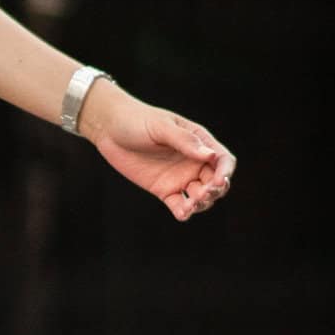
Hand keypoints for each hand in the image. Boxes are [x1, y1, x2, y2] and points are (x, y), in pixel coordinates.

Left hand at [78, 80, 234, 221]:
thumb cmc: (136, 120)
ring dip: (201, 203)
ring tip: (190, 204)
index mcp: (199, 142)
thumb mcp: (160, 126)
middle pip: (216, 182)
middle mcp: (193, 162)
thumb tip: (210, 155)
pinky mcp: (164, 190)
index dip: (225, 172)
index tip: (219, 181)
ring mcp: (180, 177)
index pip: (223, 160)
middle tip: (202, 193)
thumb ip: (184, 141)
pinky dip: (183, 212)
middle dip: (214, 191)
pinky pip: (179, 204)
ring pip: (200, 197)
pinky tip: (182, 213)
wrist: (108, 128)